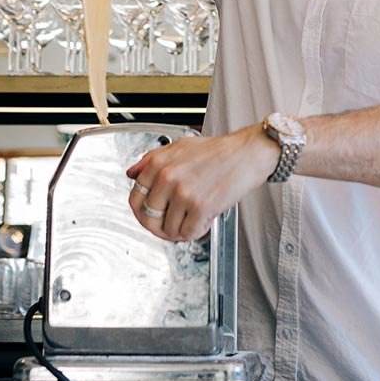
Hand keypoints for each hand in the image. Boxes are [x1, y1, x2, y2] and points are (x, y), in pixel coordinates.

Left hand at [125, 124, 279, 241]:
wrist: (247, 153)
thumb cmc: (217, 151)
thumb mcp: (179, 147)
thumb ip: (151, 160)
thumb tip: (132, 174)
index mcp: (158, 163)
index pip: (135, 198)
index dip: (142, 212)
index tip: (151, 216)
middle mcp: (167, 177)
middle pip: (148, 218)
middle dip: (159, 226)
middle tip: (171, 226)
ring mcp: (183, 193)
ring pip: (168, 229)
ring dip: (180, 230)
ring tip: (193, 219)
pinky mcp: (201, 207)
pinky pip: (187, 233)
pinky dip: (196, 232)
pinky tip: (204, 221)